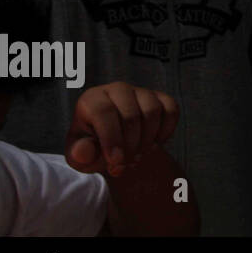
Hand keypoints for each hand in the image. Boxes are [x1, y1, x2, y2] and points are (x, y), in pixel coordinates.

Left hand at [65, 83, 179, 176]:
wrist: (115, 146)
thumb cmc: (94, 149)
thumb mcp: (80, 157)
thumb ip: (80, 154)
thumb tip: (84, 150)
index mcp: (92, 99)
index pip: (103, 112)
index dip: (111, 138)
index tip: (115, 161)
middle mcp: (117, 89)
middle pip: (130, 114)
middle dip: (131, 145)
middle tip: (126, 163)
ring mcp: (141, 92)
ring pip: (152, 112)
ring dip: (148, 140)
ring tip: (138, 155)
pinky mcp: (160, 97)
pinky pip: (171, 110)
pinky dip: (166, 131)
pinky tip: (154, 144)